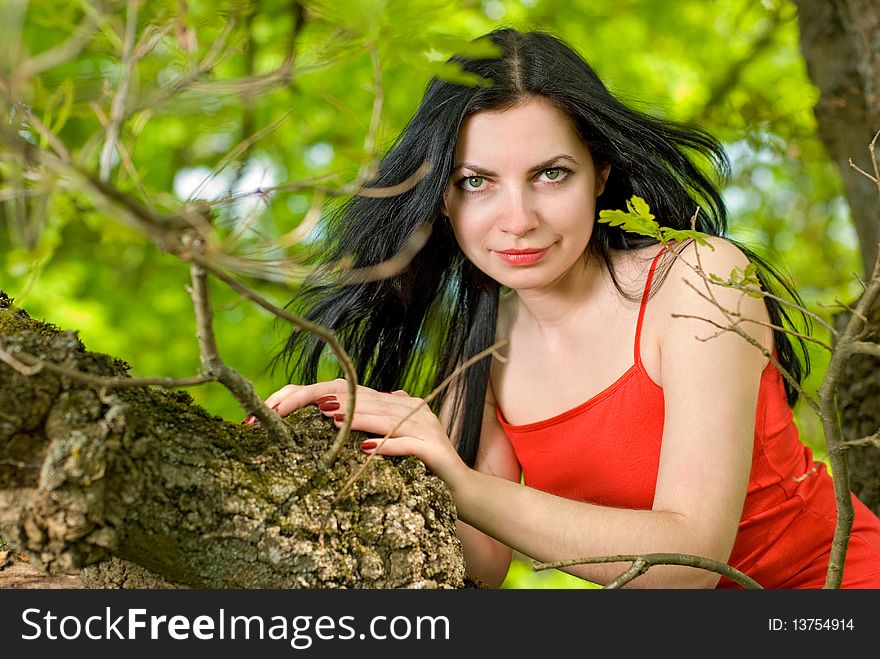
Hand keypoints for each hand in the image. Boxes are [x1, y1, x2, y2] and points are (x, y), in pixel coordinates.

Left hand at [262, 380, 468, 485]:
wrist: (463, 489)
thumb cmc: (425, 467)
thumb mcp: (401, 440)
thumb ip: (385, 422)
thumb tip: (360, 411)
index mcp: (406, 405)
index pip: (368, 396)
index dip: (341, 395)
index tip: (313, 400)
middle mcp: (415, 411)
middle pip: (373, 403)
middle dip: (343, 403)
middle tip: (315, 404)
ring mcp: (426, 428)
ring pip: (386, 420)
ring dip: (358, 419)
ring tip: (332, 418)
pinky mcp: (433, 449)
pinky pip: (406, 446)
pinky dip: (385, 447)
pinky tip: (365, 449)